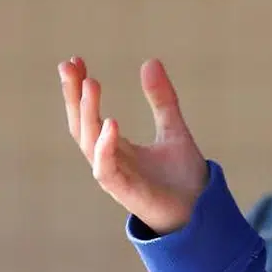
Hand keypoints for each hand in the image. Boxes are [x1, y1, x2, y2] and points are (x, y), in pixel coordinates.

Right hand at [60, 56, 206, 234]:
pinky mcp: (126, 191)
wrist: (202, 211)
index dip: (79, 89)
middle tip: (69, 65)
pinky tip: (110, 122)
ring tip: (90, 83)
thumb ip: (162, 99)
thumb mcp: (173, 128)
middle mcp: (109, 160)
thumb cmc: (183, 177)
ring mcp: (115, 176)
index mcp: (116, 146)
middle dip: (73, 96)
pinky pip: (105, 169)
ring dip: (87, 112)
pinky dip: (105, 146)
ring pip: (88, 142)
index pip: (88, 114)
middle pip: (80, 124)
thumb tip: (150, 61)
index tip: (74, 60)